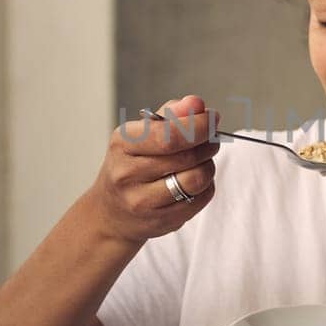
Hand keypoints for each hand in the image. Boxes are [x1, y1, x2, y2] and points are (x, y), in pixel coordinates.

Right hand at [88, 94, 219, 244]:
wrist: (111, 211)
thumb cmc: (133, 163)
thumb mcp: (142, 133)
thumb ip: (172, 114)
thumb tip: (197, 103)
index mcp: (123, 144)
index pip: (169, 134)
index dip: (199, 125)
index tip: (214, 118)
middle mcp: (127, 173)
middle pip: (187, 157)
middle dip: (208, 144)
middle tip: (211, 140)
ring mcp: (142, 201)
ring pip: (196, 180)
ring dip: (208, 166)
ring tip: (202, 161)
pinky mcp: (160, 222)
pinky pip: (199, 200)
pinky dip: (206, 187)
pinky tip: (194, 182)